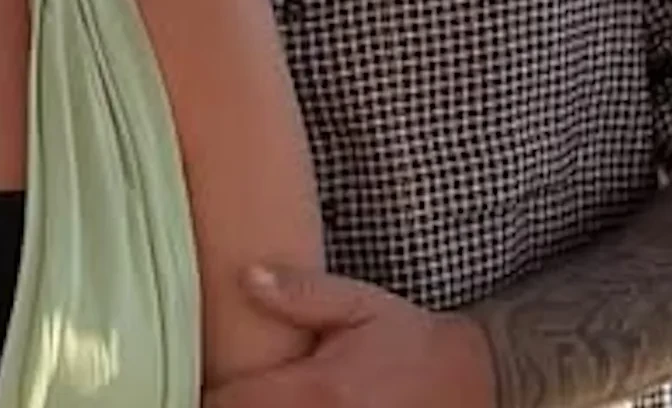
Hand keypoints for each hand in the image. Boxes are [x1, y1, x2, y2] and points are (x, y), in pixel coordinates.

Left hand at [202, 263, 496, 407]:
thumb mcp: (360, 305)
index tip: (196, 374)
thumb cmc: (411, 342)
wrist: (475, 385)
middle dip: (224, 404)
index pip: (229, 403)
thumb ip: (301, 293)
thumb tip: (247, 276)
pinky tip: (271, 405)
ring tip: (238, 396)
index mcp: (311, 391)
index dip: (206, 389)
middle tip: (212, 386)